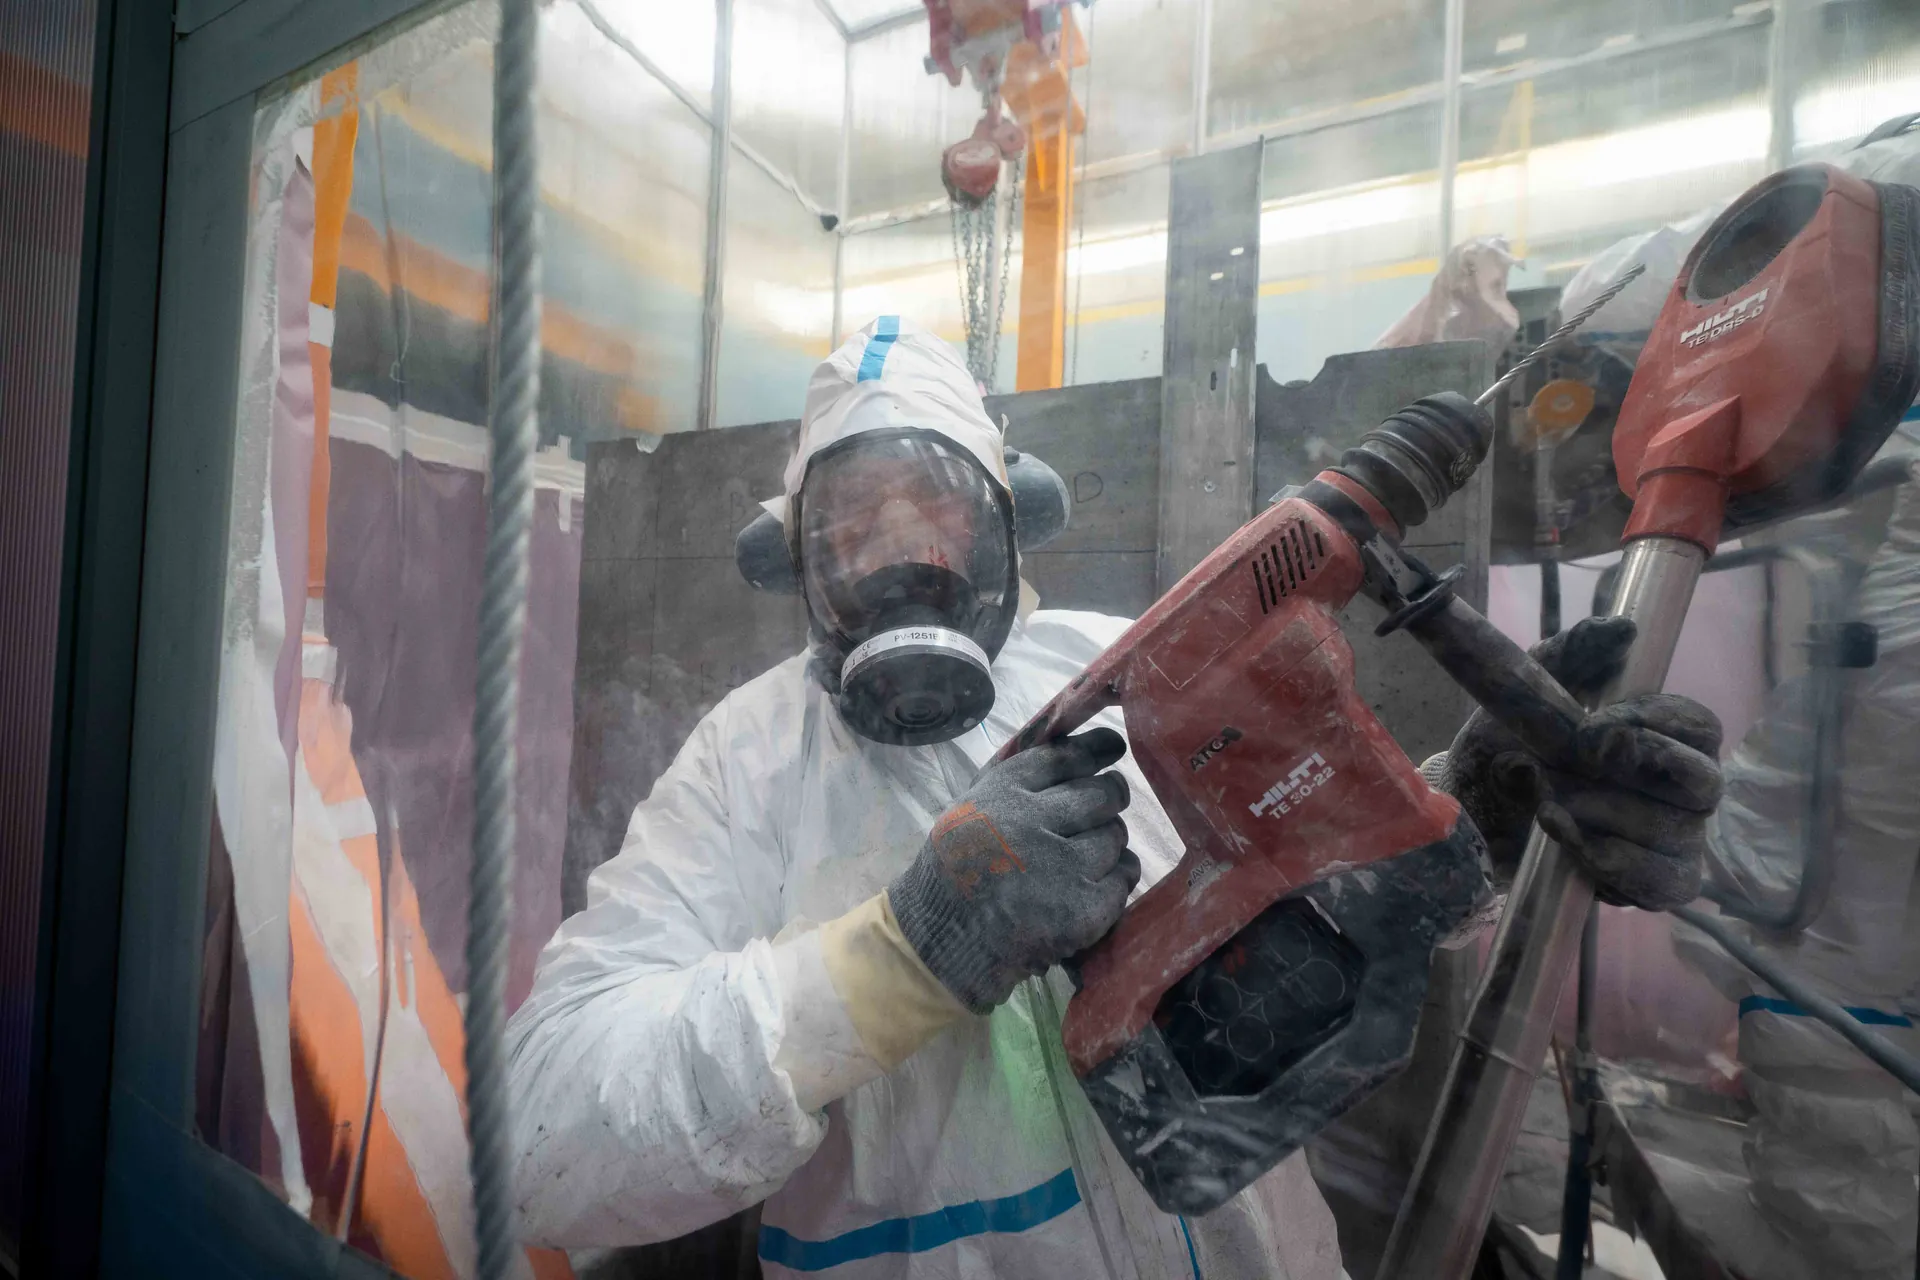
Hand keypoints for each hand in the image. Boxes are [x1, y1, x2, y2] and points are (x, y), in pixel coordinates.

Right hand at [888, 727, 1141, 1011]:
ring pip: (1116, 835)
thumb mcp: (969, 808)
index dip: (1096, 749)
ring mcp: (1061, 866)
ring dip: (1109, 843)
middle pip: (1101, 794)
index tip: (1113, 748)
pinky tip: (1093, 888)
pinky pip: (1123, 877)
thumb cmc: (954, 871)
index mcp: (1003, 792)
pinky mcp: (1082, 909)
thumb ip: (1014, 780)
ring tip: (1084, 858)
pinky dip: (1115, 880)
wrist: (942, 942)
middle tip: (1105, 807)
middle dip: (1110, 797)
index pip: (1066, 756)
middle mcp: (1034, 821)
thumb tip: (1071, 745)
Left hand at [1439, 616, 1723, 909]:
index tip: (1595, 726)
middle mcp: (1683, 789)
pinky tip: (1561, 834)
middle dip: (1633, 772)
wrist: (1469, 809)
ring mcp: (1675, 841)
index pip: (1701, 727)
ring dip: (1598, 812)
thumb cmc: (1508, 744)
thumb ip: (1571, 654)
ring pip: (1673, 833)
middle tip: (1576, 761)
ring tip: (1546, 797)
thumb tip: (1621, 629)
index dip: (1656, 725)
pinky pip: (1658, 880)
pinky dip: (1603, 857)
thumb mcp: (1528, 690)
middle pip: (1703, 784)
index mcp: (1664, 735)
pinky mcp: (1653, 883)